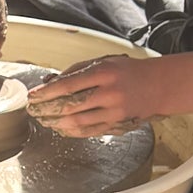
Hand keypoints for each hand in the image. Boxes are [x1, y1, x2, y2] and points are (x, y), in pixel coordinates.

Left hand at [26, 53, 163, 136]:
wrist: (159, 85)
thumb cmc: (128, 71)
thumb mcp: (103, 61)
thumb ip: (77, 70)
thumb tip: (50, 82)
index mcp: (103, 72)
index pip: (68, 85)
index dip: (46, 93)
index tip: (33, 96)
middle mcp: (108, 92)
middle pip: (70, 106)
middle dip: (47, 110)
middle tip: (34, 111)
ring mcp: (114, 111)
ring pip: (78, 122)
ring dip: (56, 123)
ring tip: (44, 120)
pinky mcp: (117, 124)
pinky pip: (89, 131)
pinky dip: (72, 131)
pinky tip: (61, 128)